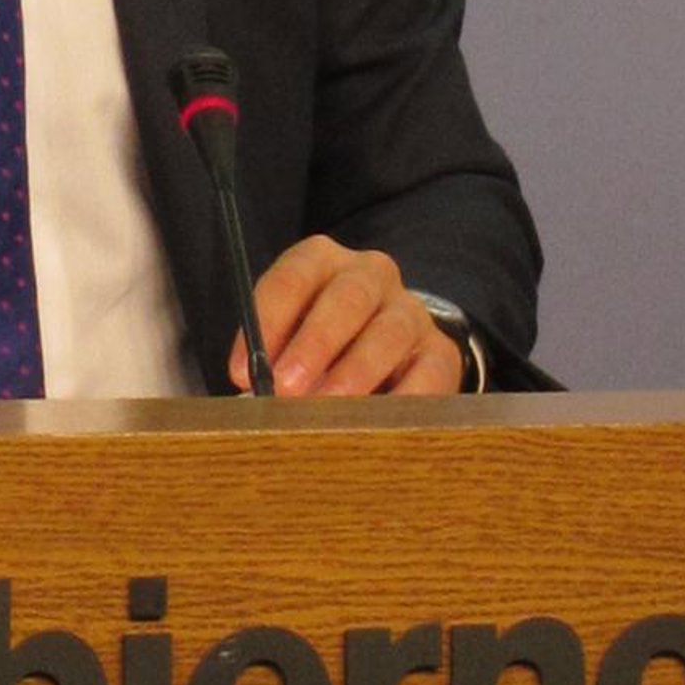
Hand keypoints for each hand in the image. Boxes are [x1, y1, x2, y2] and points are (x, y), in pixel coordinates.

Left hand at [227, 234, 464, 397]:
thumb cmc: (320, 344)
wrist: (390, 348)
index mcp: (321, 260)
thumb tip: (255, 396)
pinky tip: (378, 423)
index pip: (291, 279)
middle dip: (313, 344)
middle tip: (286, 388)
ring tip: (328, 408)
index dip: (266, 324)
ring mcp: (410, 310)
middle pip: (345, 299)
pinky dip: (403, 399)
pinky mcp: (441, 351)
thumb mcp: (289, 336)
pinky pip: (429, 373)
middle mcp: (370, 274)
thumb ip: (272, 356)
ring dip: (355, 373)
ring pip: (388, 332)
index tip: (243, 372)